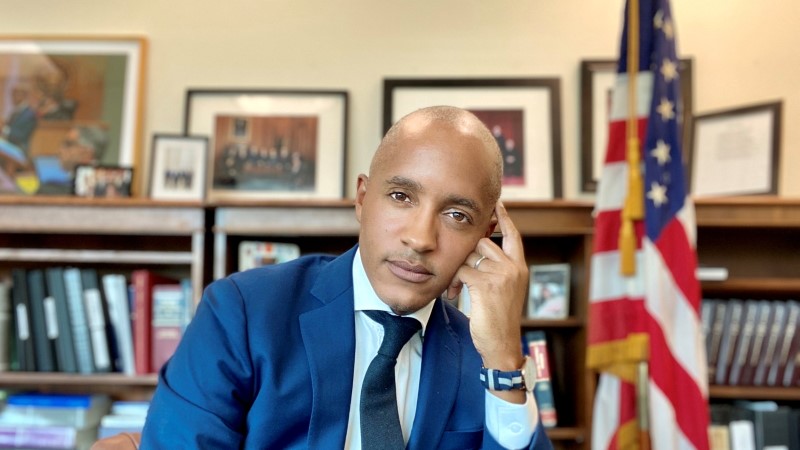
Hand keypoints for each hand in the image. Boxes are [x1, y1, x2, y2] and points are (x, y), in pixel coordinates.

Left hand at [448, 201, 527, 374]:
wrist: (502, 345)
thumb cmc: (498, 320)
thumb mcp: (504, 290)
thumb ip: (497, 270)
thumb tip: (478, 253)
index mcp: (519, 268)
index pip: (513, 236)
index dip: (505, 219)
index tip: (498, 204)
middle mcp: (513, 267)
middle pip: (482, 243)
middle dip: (466, 256)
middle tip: (459, 277)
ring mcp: (501, 275)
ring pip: (469, 256)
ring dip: (457, 270)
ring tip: (455, 289)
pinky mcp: (485, 284)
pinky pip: (461, 271)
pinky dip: (453, 282)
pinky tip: (454, 296)